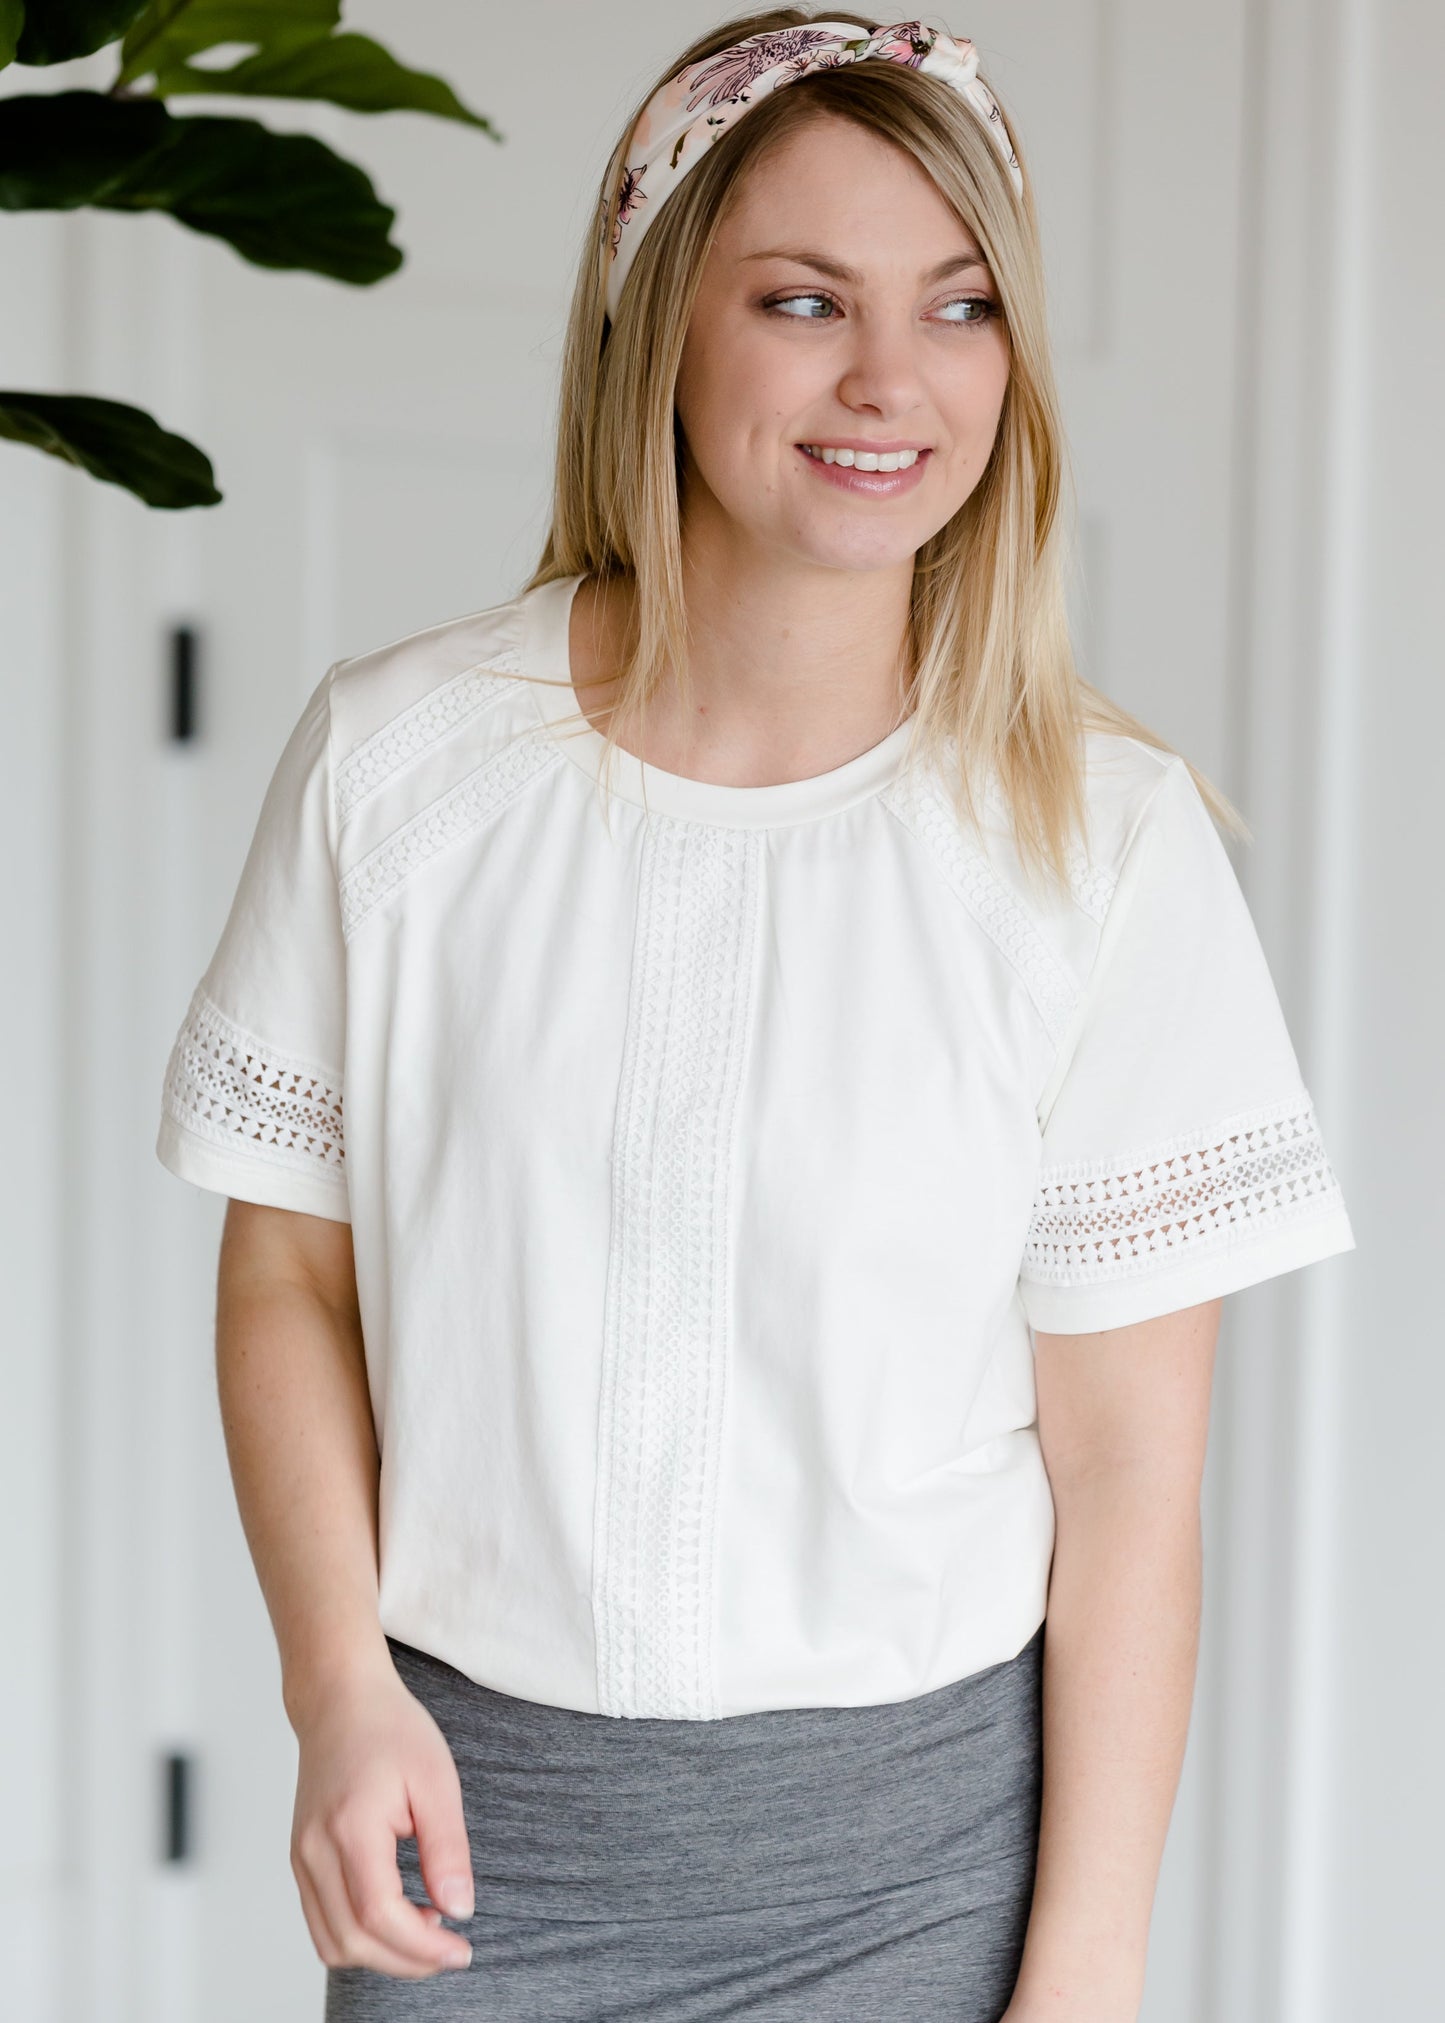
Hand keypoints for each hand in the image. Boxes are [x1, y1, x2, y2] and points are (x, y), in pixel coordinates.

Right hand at [289, 1657, 475, 1978]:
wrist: (340, 1701)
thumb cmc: (390, 1729)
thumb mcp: (436, 1779)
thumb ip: (447, 1848)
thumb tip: (458, 1910)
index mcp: (350, 1827)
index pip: (379, 1914)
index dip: (421, 1947)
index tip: (461, 1949)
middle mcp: (313, 1850)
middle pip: (352, 1940)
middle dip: (406, 1961)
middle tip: (451, 1949)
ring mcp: (301, 1858)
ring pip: (332, 1942)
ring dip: (381, 1955)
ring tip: (426, 1930)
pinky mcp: (301, 1861)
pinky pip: (322, 1924)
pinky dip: (359, 1937)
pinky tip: (398, 1916)